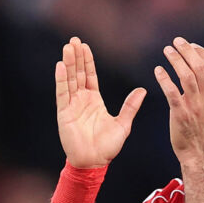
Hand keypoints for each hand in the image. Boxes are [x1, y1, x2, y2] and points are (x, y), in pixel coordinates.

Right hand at [55, 37, 146, 167]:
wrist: (94, 162)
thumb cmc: (107, 147)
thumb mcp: (123, 124)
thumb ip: (131, 106)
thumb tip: (142, 89)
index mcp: (94, 101)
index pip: (90, 76)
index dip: (88, 61)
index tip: (85, 46)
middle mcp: (81, 100)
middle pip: (79, 73)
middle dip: (77, 57)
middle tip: (74, 39)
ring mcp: (72, 106)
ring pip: (70, 79)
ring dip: (69, 63)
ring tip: (68, 46)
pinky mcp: (64, 113)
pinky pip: (63, 93)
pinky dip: (62, 79)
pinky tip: (61, 65)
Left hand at [155, 37, 203, 162]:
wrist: (200, 153)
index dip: (200, 52)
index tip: (191, 45)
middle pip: (199, 67)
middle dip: (187, 50)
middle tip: (177, 41)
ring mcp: (195, 106)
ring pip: (187, 76)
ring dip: (176, 60)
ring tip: (167, 50)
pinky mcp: (181, 113)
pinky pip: (172, 91)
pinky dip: (164, 78)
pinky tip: (158, 70)